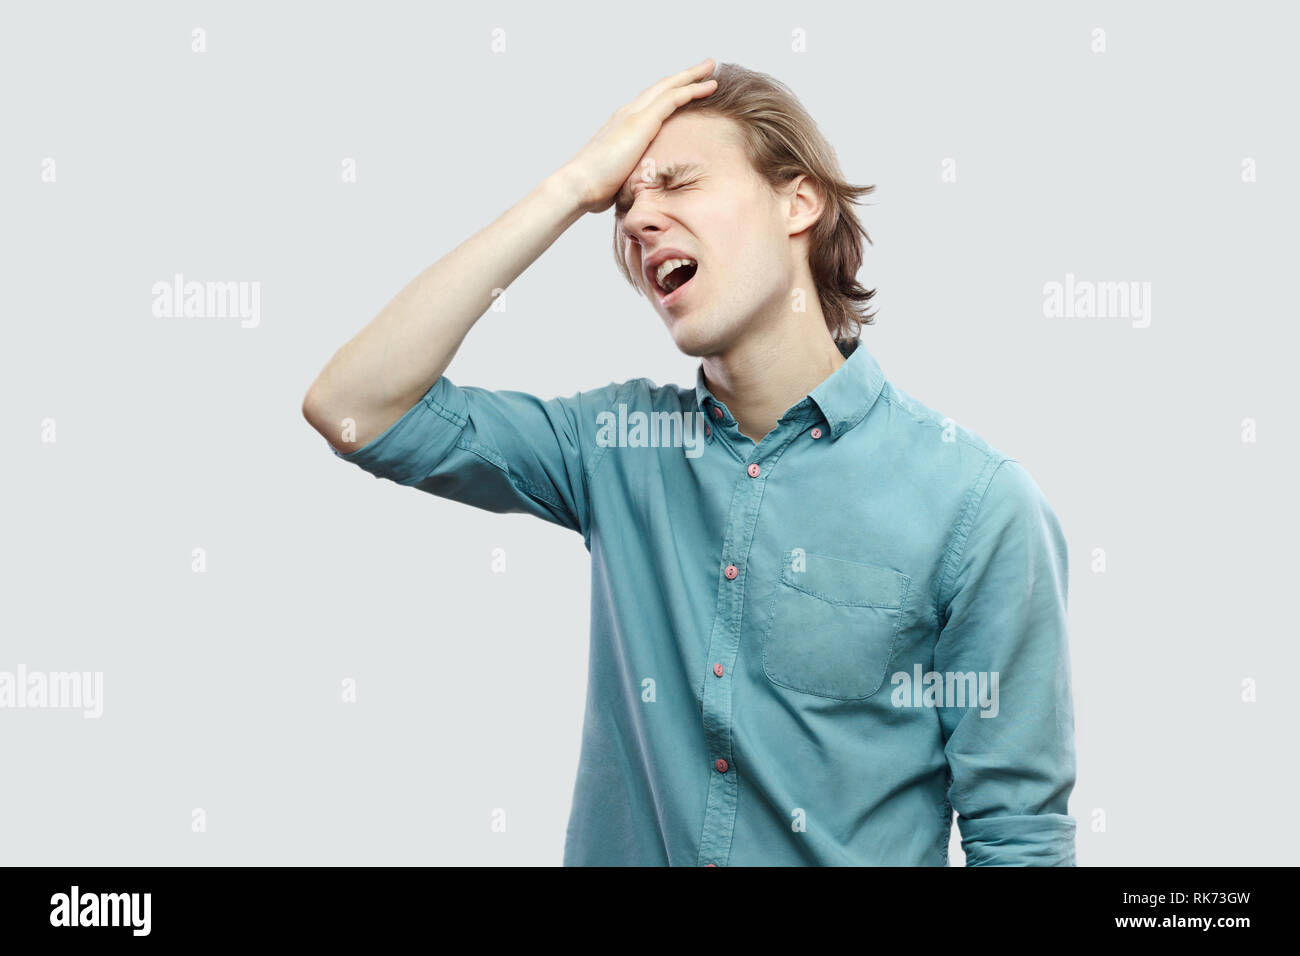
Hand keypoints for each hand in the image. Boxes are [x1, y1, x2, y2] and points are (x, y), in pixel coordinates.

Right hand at [556, 58, 717, 215]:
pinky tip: (709, 86)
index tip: (685, 87)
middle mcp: (627, 113)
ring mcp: (634, 115)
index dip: (669, 92)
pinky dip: (692, 90)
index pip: (650, 102)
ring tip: (711, 67)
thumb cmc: (593, 188)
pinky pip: (673, 99)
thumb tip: (640, 187)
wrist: (578, 185)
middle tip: (705, 67)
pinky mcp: (642, 122)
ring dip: (692, 76)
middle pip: (661, 87)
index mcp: (622, 125)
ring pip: (669, 87)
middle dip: (684, 76)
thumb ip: (631, 173)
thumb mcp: (619, 176)